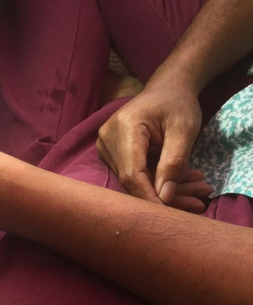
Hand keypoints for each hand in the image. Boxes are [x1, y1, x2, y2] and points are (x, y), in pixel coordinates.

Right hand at [96, 84, 210, 211]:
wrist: (167, 89)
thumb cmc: (177, 104)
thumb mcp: (184, 130)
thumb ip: (174, 163)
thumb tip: (165, 197)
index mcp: (125, 127)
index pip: (132, 174)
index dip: (148, 197)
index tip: (170, 215)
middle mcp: (108, 138)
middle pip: (132, 180)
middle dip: (164, 195)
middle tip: (199, 201)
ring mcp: (106, 146)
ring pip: (133, 181)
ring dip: (163, 190)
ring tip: (197, 189)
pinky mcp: (110, 153)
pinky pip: (132, 175)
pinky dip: (156, 182)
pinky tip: (181, 183)